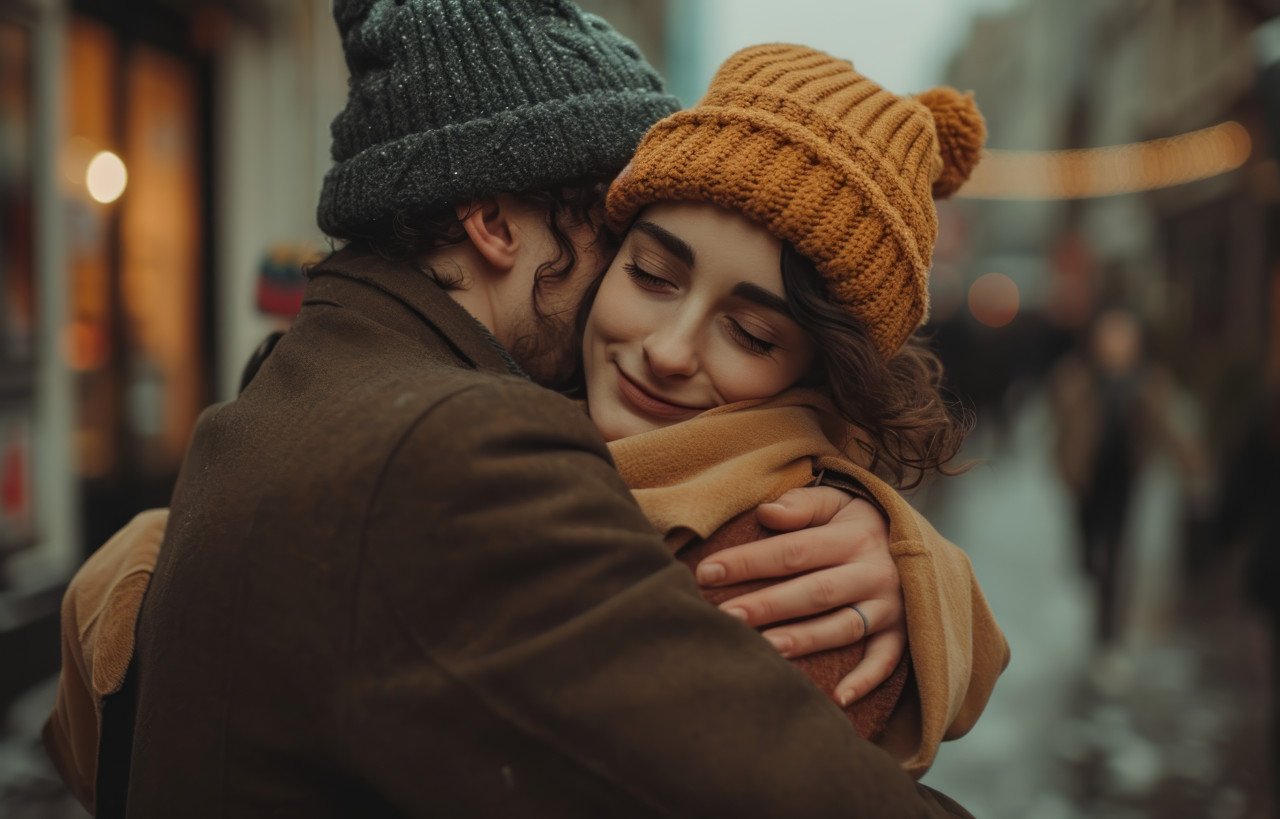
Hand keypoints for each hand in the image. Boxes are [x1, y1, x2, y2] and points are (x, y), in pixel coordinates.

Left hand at [695, 486, 906, 704]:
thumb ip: (803, 503)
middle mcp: (873, 573)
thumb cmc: (860, 523)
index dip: (749, 561)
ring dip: (804, 640)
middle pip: (814, 591)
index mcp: (853, 537)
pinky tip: (836, 698)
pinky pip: (887, 660)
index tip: (708, 572)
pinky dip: (866, 680)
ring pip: (843, 627)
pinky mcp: (903, 633)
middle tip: (726, 616)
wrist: (920, 544)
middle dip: (768, 605)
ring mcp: (891, 606)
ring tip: (764, 650)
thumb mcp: (839, 501)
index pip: (793, 551)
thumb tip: (766, 512)